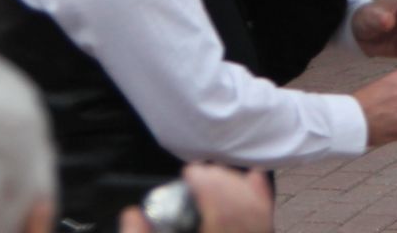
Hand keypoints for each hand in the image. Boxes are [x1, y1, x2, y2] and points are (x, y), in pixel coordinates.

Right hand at [119, 165, 273, 232]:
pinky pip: (265, 224)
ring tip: (219, 176)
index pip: (219, 218)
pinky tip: (253, 178)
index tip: (191, 174)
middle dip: (222, 185)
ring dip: (239, 190)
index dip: (207, 189)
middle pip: (240, 214)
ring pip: (257, 218)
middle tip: (203, 172)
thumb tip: (132, 214)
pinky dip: (260, 200)